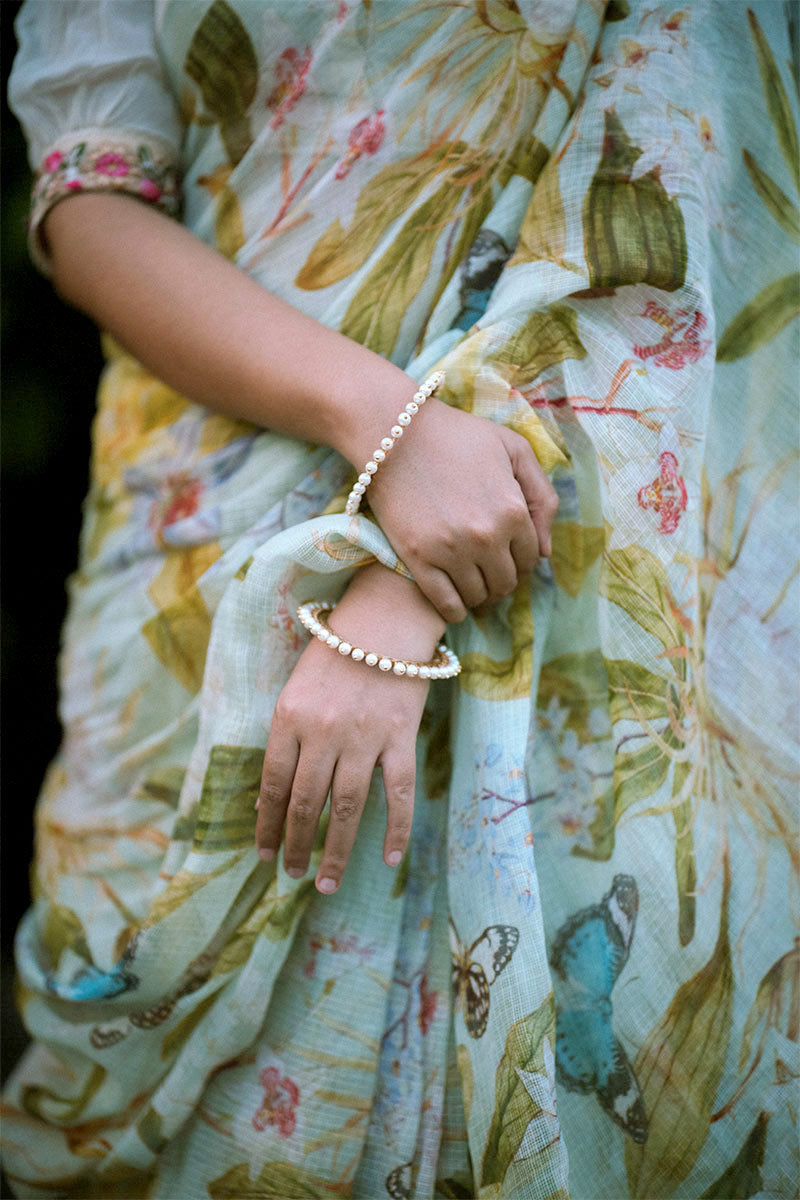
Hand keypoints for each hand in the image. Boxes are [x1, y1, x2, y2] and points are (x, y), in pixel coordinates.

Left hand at [255, 565, 443, 892]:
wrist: (384, 620)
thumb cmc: (334, 653)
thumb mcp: (295, 690)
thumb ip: (285, 739)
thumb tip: (271, 799)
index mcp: (288, 718)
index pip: (271, 785)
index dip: (265, 826)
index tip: (262, 854)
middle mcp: (322, 732)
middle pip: (304, 803)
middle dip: (294, 846)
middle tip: (291, 875)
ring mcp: (363, 737)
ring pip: (345, 808)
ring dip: (335, 851)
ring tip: (326, 883)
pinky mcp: (400, 738)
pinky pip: (398, 794)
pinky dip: (396, 828)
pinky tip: (390, 857)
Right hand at [363, 399, 558, 622]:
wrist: (394, 433)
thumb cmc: (456, 436)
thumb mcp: (513, 449)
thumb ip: (541, 495)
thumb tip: (546, 550)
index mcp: (514, 511)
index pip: (531, 559)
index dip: (522, 560)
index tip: (508, 556)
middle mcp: (487, 537)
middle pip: (506, 583)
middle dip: (502, 580)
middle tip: (488, 571)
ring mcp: (451, 551)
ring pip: (478, 596)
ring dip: (479, 595)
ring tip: (471, 583)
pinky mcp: (418, 559)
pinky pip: (446, 604)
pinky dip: (455, 611)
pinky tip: (455, 605)